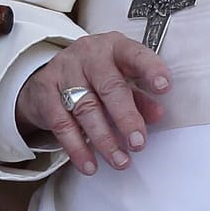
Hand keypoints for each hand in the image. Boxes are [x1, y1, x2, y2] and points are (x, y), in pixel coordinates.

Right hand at [17, 32, 170, 175]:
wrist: (50, 74)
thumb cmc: (95, 76)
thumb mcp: (121, 79)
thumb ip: (140, 97)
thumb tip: (157, 115)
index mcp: (115, 47)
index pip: (135, 54)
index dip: (150, 69)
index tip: (164, 86)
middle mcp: (89, 54)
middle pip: (109, 86)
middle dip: (126, 118)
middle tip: (138, 143)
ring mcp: (64, 70)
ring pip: (85, 108)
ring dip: (104, 139)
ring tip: (119, 160)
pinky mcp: (45, 90)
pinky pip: (62, 123)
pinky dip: (77, 147)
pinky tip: (90, 163)